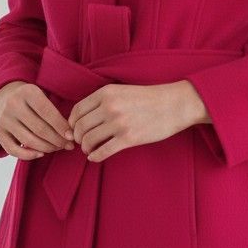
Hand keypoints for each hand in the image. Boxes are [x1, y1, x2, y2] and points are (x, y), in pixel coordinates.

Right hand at [0, 81, 75, 159]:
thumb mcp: (42, 96)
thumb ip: (54, 112)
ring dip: (46, 148)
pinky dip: (29, 155)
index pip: (48, 113)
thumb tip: (69, 135)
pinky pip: (13, 150)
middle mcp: (13, 105)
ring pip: (28, 140)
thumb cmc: (31, 99)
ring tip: (57, 148)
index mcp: (27, 92)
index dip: (61, 127)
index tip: (71, 137)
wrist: (5, 95)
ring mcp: (4, 119)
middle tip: (67, 145)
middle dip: (57, 140)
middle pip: (39, 129)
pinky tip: (41, 154)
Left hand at [67, 80, 205, 163]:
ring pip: (89, 140)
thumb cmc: (149, 98)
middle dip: (77, 137)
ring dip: (86, 148)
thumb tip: (83, 118)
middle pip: (80, 127)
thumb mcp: (122, 91)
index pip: (77, 110)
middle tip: (81, 142)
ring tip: (89, 150)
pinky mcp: (128, 138)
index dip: (72, 123)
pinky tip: (95, 157)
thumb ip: (103, 101)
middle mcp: (109, 107)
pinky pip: (103, 151)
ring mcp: (118, 123)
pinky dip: (95, 156)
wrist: (175, 104)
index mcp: (106, 93)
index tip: (74, 129)